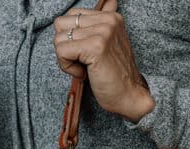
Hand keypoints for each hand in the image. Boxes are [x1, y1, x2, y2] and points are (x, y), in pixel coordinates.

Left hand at [53, 0, 154, 121]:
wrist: (130, 98)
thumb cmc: (118, 78)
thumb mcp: (111, 45)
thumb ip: (104, 23)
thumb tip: (111, 0)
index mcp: (111, 18)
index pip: (71, 17)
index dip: (73, 40)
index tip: (89, 56)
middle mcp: (108, 21)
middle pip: (61, 25)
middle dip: (66, 47)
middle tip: (85, 64)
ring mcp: (102, 33)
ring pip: (59, 39)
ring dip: (67, 60)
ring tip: (86, 69)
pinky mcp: (95, 47)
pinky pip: (61, 51)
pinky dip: (68, 67)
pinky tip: (84, 74)